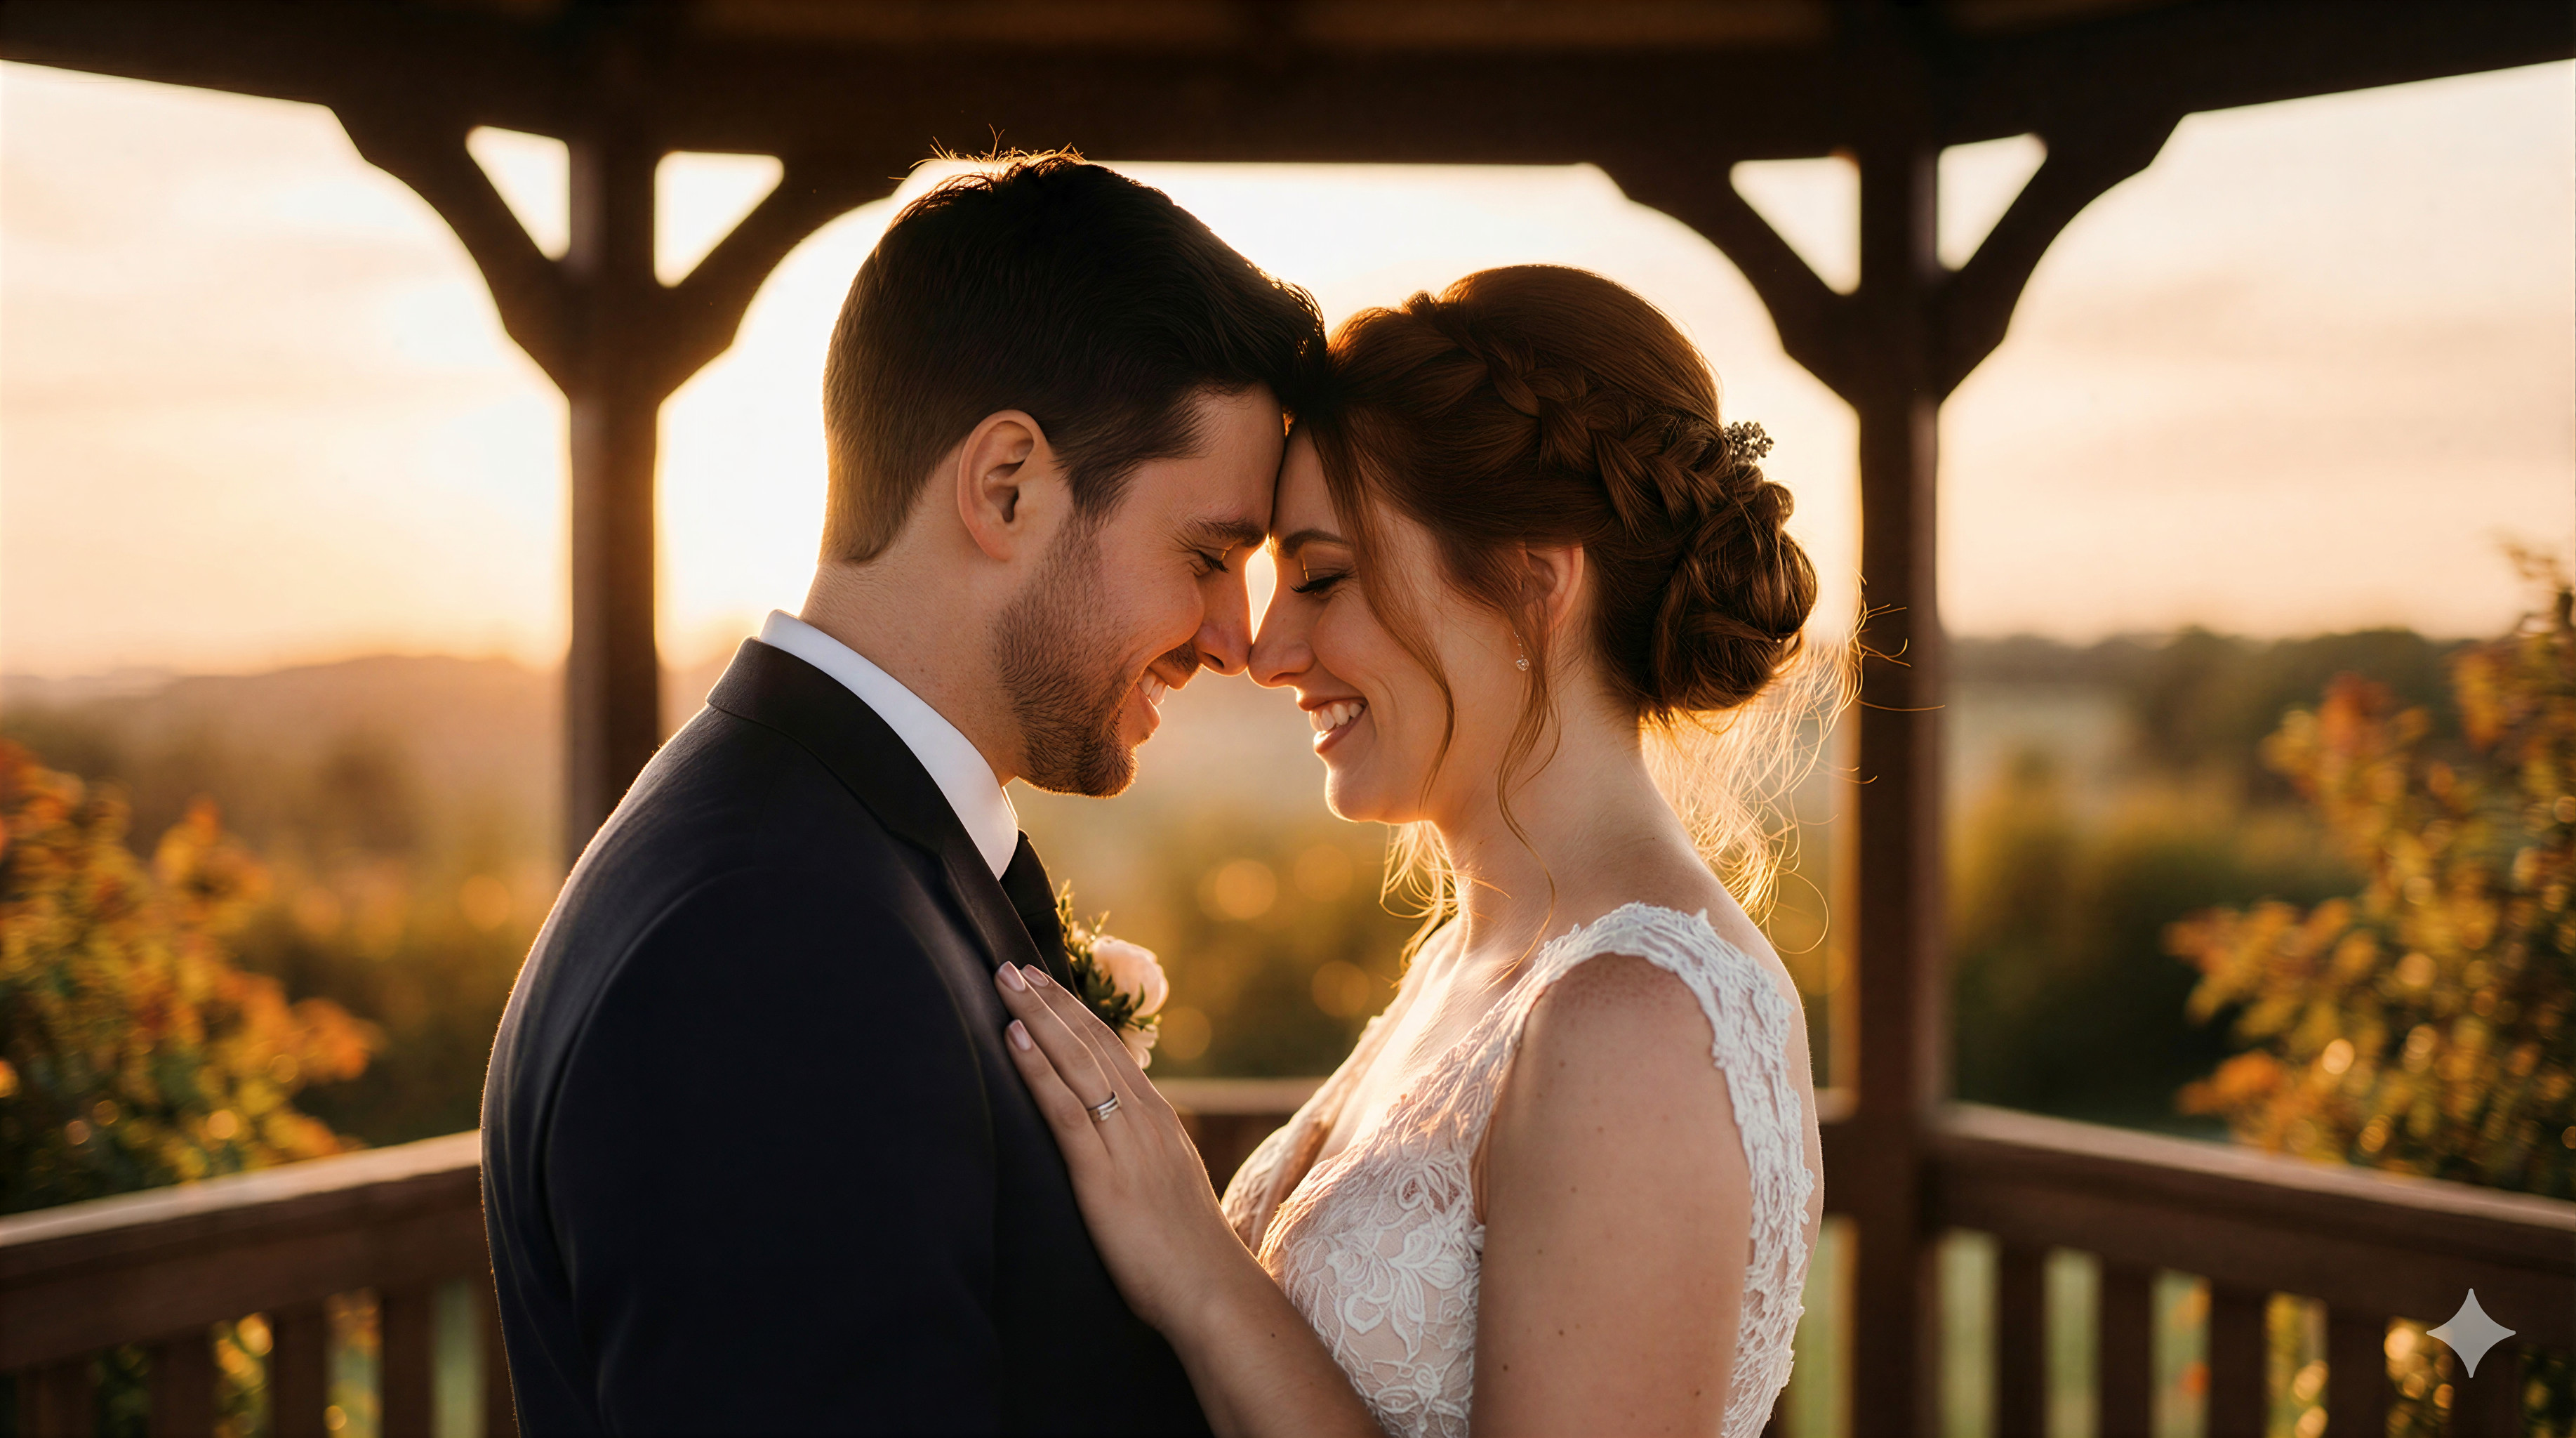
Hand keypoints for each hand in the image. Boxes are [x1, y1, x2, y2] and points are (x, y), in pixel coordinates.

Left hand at [993, 961, 1250, 1333]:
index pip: (1111, 1049)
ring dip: (1038, 1016)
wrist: (1211, 1292)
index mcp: (1158, 1119)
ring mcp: (1126, 1142)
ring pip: (1077, 1062)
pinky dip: (1037, 1068)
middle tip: (1011, 963)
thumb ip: (1139, 1157)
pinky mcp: (1104, 1174)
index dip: (1074, 1012)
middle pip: (1091, 1042)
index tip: (1044, 981)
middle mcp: (1144, 1118)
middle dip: (1049, 1000)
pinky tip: (1014, 1039)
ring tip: (1004, 981)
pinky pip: (1065, 1109)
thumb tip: (1112, 1143)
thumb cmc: (1185, 1253)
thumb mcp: (1164, 1186)